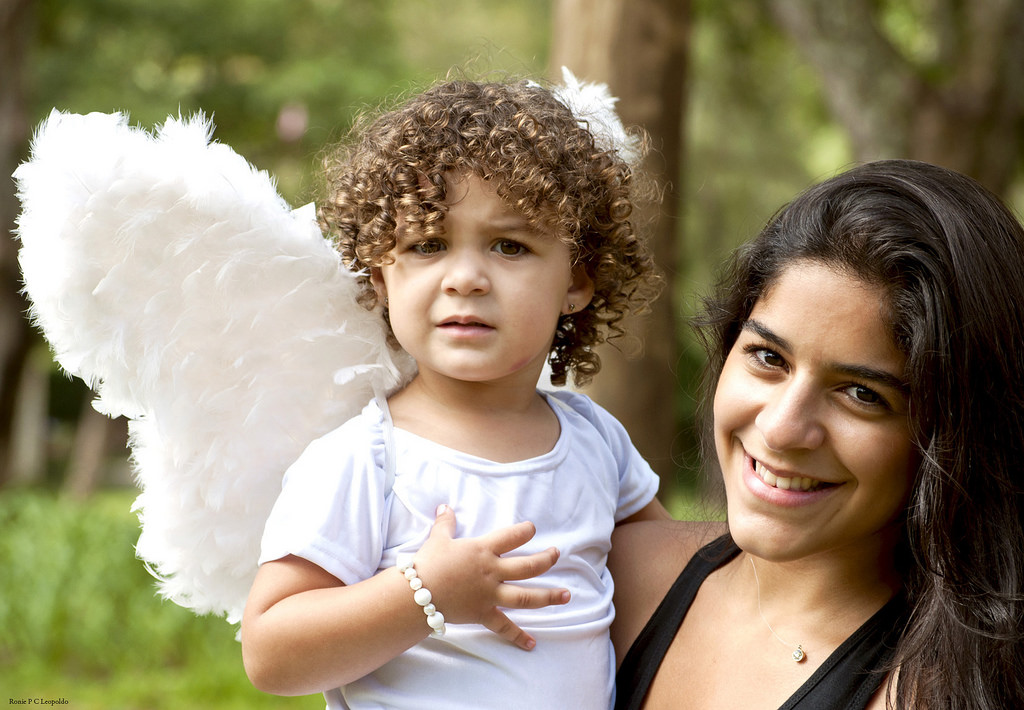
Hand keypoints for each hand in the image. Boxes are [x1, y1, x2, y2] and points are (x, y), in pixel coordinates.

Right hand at [412, 504, 569, 649]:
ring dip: (548, 596)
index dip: (524, 532)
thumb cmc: (428, 564)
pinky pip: (504, 627)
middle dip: (546, 560)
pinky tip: (532, 644)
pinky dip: (518, 636)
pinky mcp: (484, 614)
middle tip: (556, 555)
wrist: (417, 594)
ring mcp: (490, 595)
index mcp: (483, 551)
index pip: (512, 537)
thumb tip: (445, 506)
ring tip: (566, 595)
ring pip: (526, 596)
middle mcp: (493, 572)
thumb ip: (445, 523)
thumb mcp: (437, 539)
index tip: (533, 529)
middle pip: (528, 566)